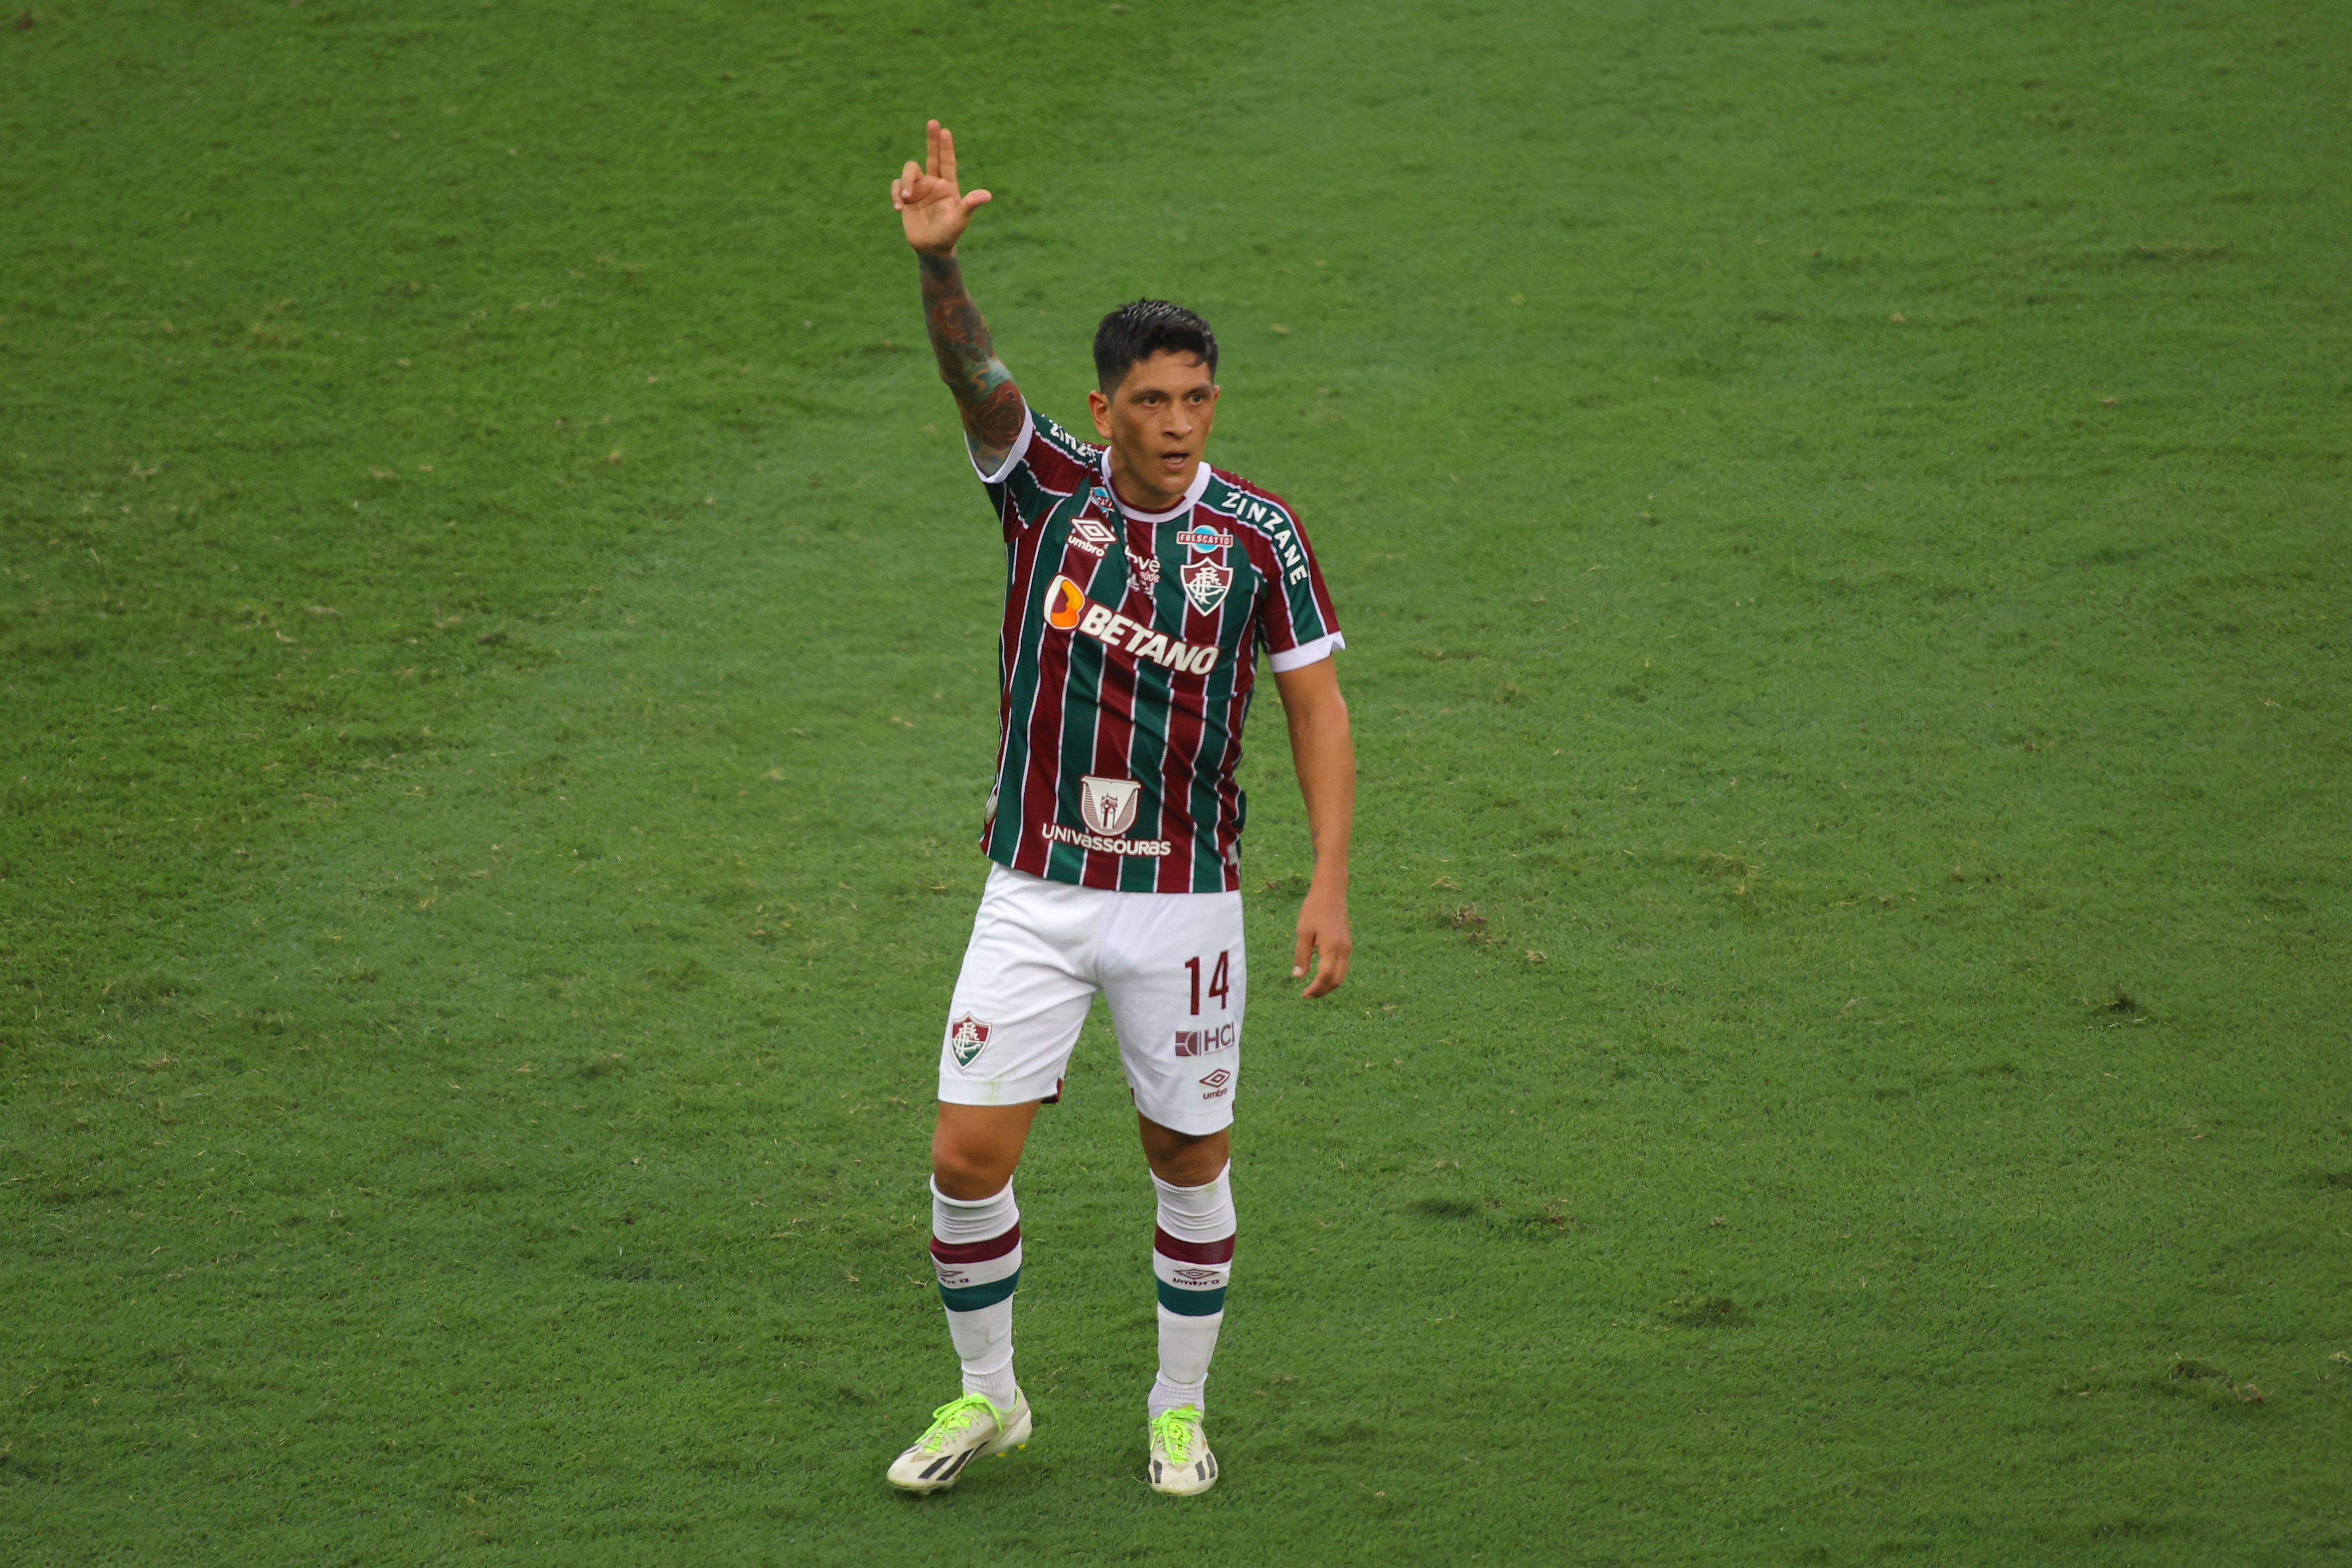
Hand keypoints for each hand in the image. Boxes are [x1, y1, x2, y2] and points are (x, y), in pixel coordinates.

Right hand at [891, 120, 991, 255]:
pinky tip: (899, 208)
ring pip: (909, 171)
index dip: (946, 147)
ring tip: (905, 199)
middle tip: (933, 122)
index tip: (945, 131)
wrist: (932, 248)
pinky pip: (896, 186)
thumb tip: (987, 195)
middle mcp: (933, 183)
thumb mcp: (960, 220)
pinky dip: (895, 194)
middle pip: (931, 156)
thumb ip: (970, 205)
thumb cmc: (949, 234)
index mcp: (948, 186)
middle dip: (931, 139)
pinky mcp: (905, 197)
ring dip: (905, 182)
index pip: (947, 162)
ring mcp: (918, 189)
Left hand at [1291, 880, 1351, 997]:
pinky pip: (1343, 966)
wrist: (1331, 891)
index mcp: (1332, 947)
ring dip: (1329, 984)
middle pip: (1337, 980)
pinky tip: (1321, 974)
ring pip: (1342, 974)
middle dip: (1323, 990)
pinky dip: (1333, 975)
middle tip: (1307, 995)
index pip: (1325, 977)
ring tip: (1314, 988)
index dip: (1315, 989)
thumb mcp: (1303, 932)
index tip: (1303, 994)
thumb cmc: (1314, 909)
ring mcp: (1347, 947)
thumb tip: (1298, 976)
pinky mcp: (1347, 943)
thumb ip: (1301, 955)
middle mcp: (1343, 950)